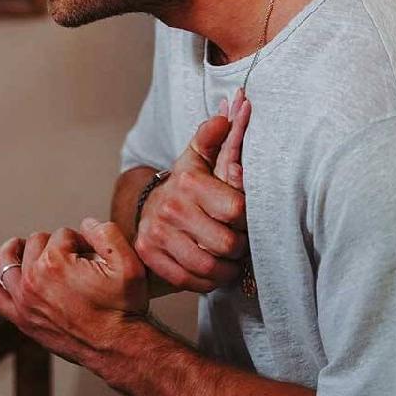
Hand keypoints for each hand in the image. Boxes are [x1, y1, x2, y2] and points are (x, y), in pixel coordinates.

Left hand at [0, 219, 146, 364]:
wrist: (116, 348)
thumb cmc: (123, 307)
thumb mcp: (128, 263)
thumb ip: (106, 232)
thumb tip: (86, 223)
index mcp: (56, 262)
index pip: (62, 234)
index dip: (81, 241)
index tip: (93, 256)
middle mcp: (33, 279)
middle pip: (36, 243)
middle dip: (55, 246)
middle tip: (75, 262)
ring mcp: (22, 300)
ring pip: (9, 259)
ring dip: (18, 249)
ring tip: (28, 248)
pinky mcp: (19, 317)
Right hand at [134, 94, 249, 292]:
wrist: (147, 207)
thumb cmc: (186, 185)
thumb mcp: (199, 157)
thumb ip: (215, 137)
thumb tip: (229, 113)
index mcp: (188, 182)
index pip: (237, 209)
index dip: (248, 218)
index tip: (245, 218)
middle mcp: (170, 208)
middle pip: (227, 244)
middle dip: (241, 247)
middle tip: (241, 242)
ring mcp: (156, 234)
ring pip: (209, 268)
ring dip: (227, 269)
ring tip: (230, 259)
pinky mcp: (150, 256)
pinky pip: (190, 281)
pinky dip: (206, 281)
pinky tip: (211, 269)